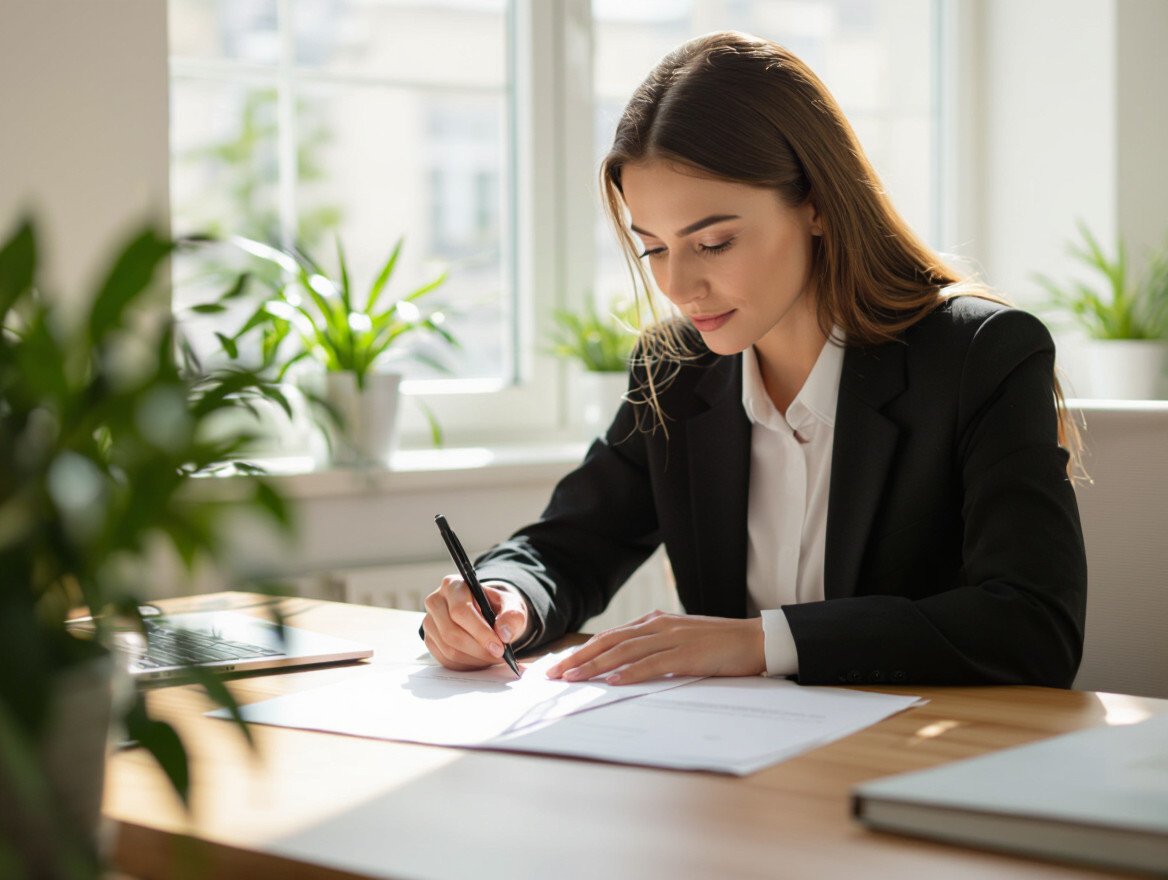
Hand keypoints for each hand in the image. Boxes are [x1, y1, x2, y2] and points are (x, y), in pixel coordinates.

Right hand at [422, 576, 529, 670]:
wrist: (488, 613)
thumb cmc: (497, 607)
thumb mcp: (511, 605)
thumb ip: (513, 616)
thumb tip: (504, 634)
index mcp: (453, 585)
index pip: (460, 611)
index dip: (480, 632)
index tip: (499, 647)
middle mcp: (436, 601)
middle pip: (451, 633)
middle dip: (478, 649)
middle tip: (499, 655)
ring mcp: (429, 622)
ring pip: (448, 649)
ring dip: (474, 659)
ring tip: (493, 657)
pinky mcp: (430, 640)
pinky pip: (446, 660)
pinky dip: (467, 664)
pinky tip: (481, 659)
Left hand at [545, 611, 764, 684]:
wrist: (754, 639)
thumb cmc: (718, 645)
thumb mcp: (680, 642)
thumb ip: (655, 649)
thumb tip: (624, 669)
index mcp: (655, 623)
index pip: (610, 636)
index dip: (583, 650)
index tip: (560, 664)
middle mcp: (658, 626)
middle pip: (609, 642)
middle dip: (579, 658)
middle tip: (554, 674)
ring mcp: (672, 638)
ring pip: (624, 652)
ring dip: (595, 666)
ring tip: (572, 678)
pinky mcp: (687, 654)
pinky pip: (652, 664)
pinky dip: (630, 673)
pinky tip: (612, 681)